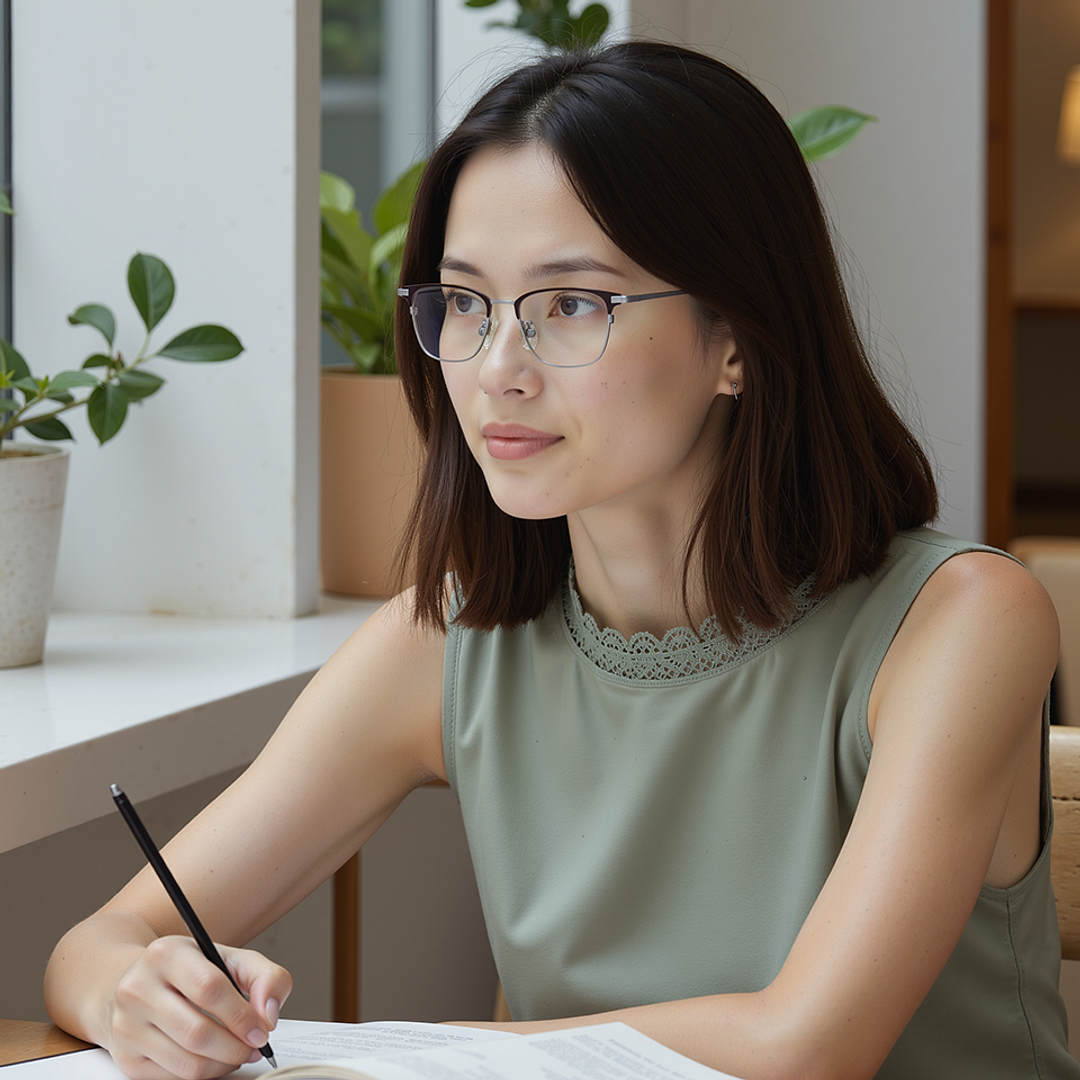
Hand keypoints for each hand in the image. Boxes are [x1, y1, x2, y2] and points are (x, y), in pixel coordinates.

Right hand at [105, 935, 291, 1079]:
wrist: (134, 983)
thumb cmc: (189, 970)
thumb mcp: (229, 957)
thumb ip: (264, 976)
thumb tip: (269, 1014)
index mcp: (166, 954)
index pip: (209, 988)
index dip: (241, 1015)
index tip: (262, 1029)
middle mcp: (138, 989)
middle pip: (197, 1032)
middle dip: (236, 1046)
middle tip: (255, 1046)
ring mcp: (126, 1026)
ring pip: (186, 1062)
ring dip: (223, 1064)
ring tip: (238, 1052)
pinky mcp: (126, 1058)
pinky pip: (173, 1077)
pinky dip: (203, 1074)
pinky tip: (215, 1059)